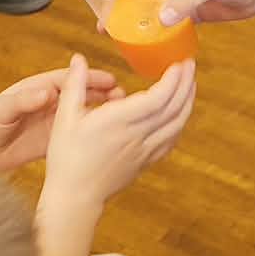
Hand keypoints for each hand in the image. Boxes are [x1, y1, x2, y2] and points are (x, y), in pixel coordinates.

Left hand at [0, 64, 120, 172]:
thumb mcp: (1, 110)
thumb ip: (23, 100)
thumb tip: (47, 91)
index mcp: (38, 89)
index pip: (69, 80)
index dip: (90, 78)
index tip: (110, 79)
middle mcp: (49, 103)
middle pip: (81, 94)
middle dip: (103, 93)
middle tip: (124, 97)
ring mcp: (53, 122)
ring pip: (83, 114)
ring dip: (101, 112)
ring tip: (122, 115)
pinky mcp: (53, 141)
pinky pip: (76, 135)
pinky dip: (93, 133)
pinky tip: (108, 137)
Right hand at [42, 53, 196, 208]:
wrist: (75, 197)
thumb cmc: (67, 158)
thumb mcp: (64, 118)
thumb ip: (75, 85)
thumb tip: (78, 58)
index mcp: (119, 121)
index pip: (157, 97)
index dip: (173, 79)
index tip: (178, 62)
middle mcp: (137, 135)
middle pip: (173, 107)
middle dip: (186, 83)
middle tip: (189, 63)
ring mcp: (145, 149)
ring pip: (177, 123)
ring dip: (188, 101)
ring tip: (190, 82)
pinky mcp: (147, 160)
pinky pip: (172, 139)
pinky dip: (181, 122)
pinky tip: (181, 112)